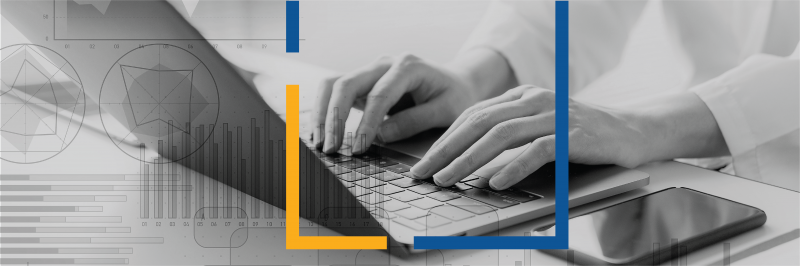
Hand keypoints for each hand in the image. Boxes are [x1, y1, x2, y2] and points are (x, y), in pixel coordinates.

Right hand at [311, 54, 479, 153]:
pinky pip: (335, 91)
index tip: (359, 148)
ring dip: (323, 113)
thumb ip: (414, 121)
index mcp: (407, 66)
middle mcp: (384, 64)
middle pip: (347, 84)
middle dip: (335, 118)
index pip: (378, 95)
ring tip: (321, 143)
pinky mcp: (363, 83)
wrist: (457, 82)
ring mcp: (371, 71)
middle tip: (332, 149)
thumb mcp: (446, 111)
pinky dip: (324, 110)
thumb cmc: (454, 96)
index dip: (366, 123)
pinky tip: (321, 133)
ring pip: (334, 84)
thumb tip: (380, 136)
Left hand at [409, 85, 649, 189]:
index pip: (472, 115)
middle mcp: (534, 100)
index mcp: (521, 97)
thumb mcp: (539, 128)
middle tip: (425, 173)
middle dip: (447, 150)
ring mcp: (554, 115)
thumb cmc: (580, 136)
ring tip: (449, 180)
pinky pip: (537, 150)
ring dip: (469, 160)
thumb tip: (467, 163)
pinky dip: (513, 168)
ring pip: (501, 135)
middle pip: (479, 123)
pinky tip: (494, 183)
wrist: (633, 131)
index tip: (424, 162)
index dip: (445, 139)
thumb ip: (509, 135)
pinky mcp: (574, 135)